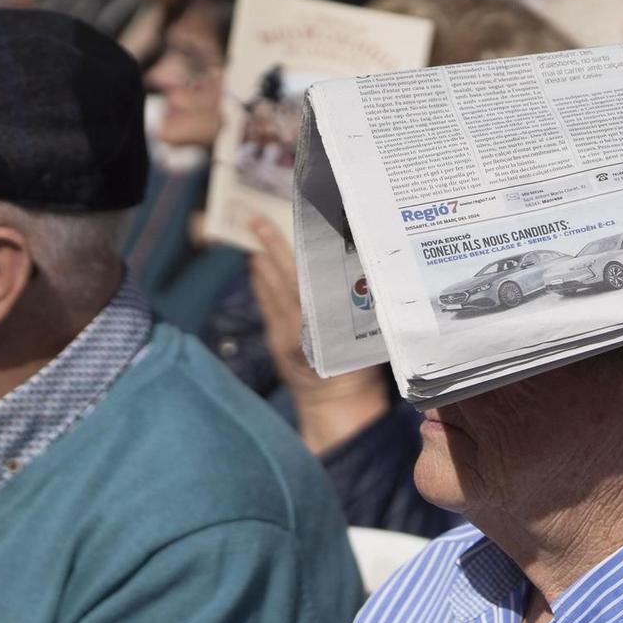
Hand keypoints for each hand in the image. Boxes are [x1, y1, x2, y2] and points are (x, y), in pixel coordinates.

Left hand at [249, 219, 390, 451]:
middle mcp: (301, 325)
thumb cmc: (361, 367)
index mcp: (325, 322)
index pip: (310, 278)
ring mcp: (285, 333)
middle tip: (257, 219)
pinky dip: (261, 282)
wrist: (338, 404)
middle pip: (284, 277)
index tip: (298, 225)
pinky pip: (267, 304)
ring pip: (271, 288)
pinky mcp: (276, 340)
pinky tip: (257, 265)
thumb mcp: (368, 336)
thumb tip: (361, 266)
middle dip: (271, 246)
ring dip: (262, 260)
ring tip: (254, 232)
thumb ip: (361, 306)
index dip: (301, 252)